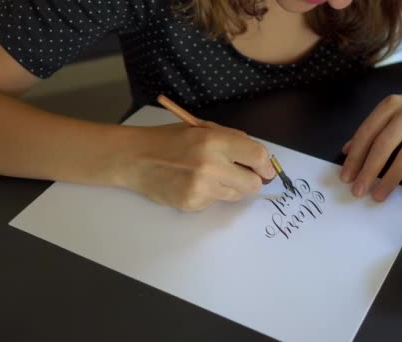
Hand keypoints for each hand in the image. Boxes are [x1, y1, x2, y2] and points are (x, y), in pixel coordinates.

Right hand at [117, 122, 275, 210]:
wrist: (135, 158)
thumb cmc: (168, 140)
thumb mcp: (201, 129)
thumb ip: (230, 140)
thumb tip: (258, 158)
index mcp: (215, 141)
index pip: (257, 156)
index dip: (266, 165)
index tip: (265, 170)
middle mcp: (211, 165)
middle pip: (252, 184)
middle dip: (250, 181)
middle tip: (241, 175)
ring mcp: (201, 188)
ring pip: (235, 195)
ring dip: (228, 187)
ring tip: (207, 175)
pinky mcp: (192, 203)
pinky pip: (214, 202)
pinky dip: (209, 195)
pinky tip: (191, 183)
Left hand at [340, 90, 401, 204]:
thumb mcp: (393, 111)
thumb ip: (371, 130)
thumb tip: (346, 151)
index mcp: (391, 105)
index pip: (367, 133)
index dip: (355, 156)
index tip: (346, 177)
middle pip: (384, 144)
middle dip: (368, 170)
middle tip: (358, 190)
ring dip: (390, 178)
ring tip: (378, 195)